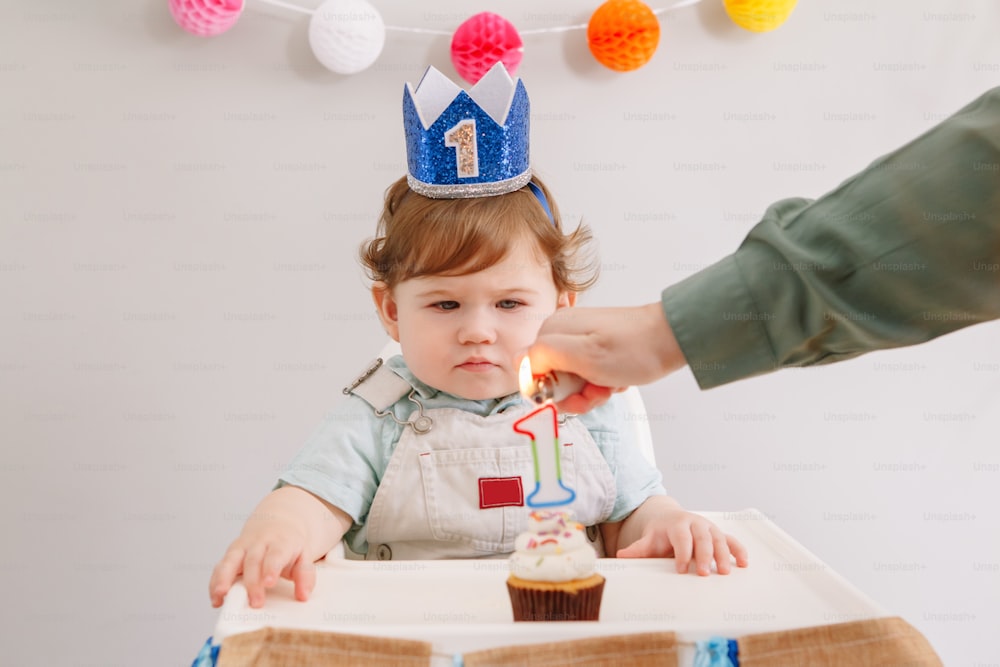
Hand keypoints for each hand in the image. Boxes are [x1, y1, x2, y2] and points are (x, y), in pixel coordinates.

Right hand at [208, 486, 350, 607]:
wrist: (278, 522)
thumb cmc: (290, 544)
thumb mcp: (304, 556)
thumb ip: (305, 575)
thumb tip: (303, 596)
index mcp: (280, 542)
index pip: (275, 554)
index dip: (271, 568)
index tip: (269, 583)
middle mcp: (259, 543)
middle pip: (252, 561)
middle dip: (252, 583)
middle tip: (255, 603)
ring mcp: (242, 547)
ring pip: (230, 560)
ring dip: (224, 579)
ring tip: (221, 595)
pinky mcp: (230, 554)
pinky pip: (220, 567)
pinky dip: (215, 583)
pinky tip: (216, 599)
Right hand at [527, 303, 685, 411]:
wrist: (671, 339)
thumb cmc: (631, 349)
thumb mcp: (582, 356)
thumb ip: (544, 355)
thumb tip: (516, 361)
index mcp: (552, 330)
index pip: (530, 370)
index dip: (549, 389)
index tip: (571, 392)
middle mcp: (562, 332)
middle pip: (551, 376)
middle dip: (574, 392)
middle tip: (596, 389)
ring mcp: (580, 339)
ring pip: (572, 379)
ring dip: (590, 390)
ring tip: (610, 384)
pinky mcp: (596, 347)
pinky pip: (588, 374)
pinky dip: (602, 383)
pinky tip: (616, 380)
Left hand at [617, 507, 748, 575]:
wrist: (669, 518)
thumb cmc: (660, 533)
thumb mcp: (648, 539)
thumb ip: (638, 549)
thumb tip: (621, 555)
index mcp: (677, 524)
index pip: (681, 537)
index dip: (682, 553)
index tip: (680, 569)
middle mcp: (695, 523)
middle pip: (702, 537)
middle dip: (704, 555)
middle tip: (704, 573)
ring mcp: (709, 528)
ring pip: (719, 538)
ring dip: (724, 555)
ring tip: (724, 572)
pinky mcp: (719, 534)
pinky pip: (732, 540)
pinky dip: (739, 550)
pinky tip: (743, 563)